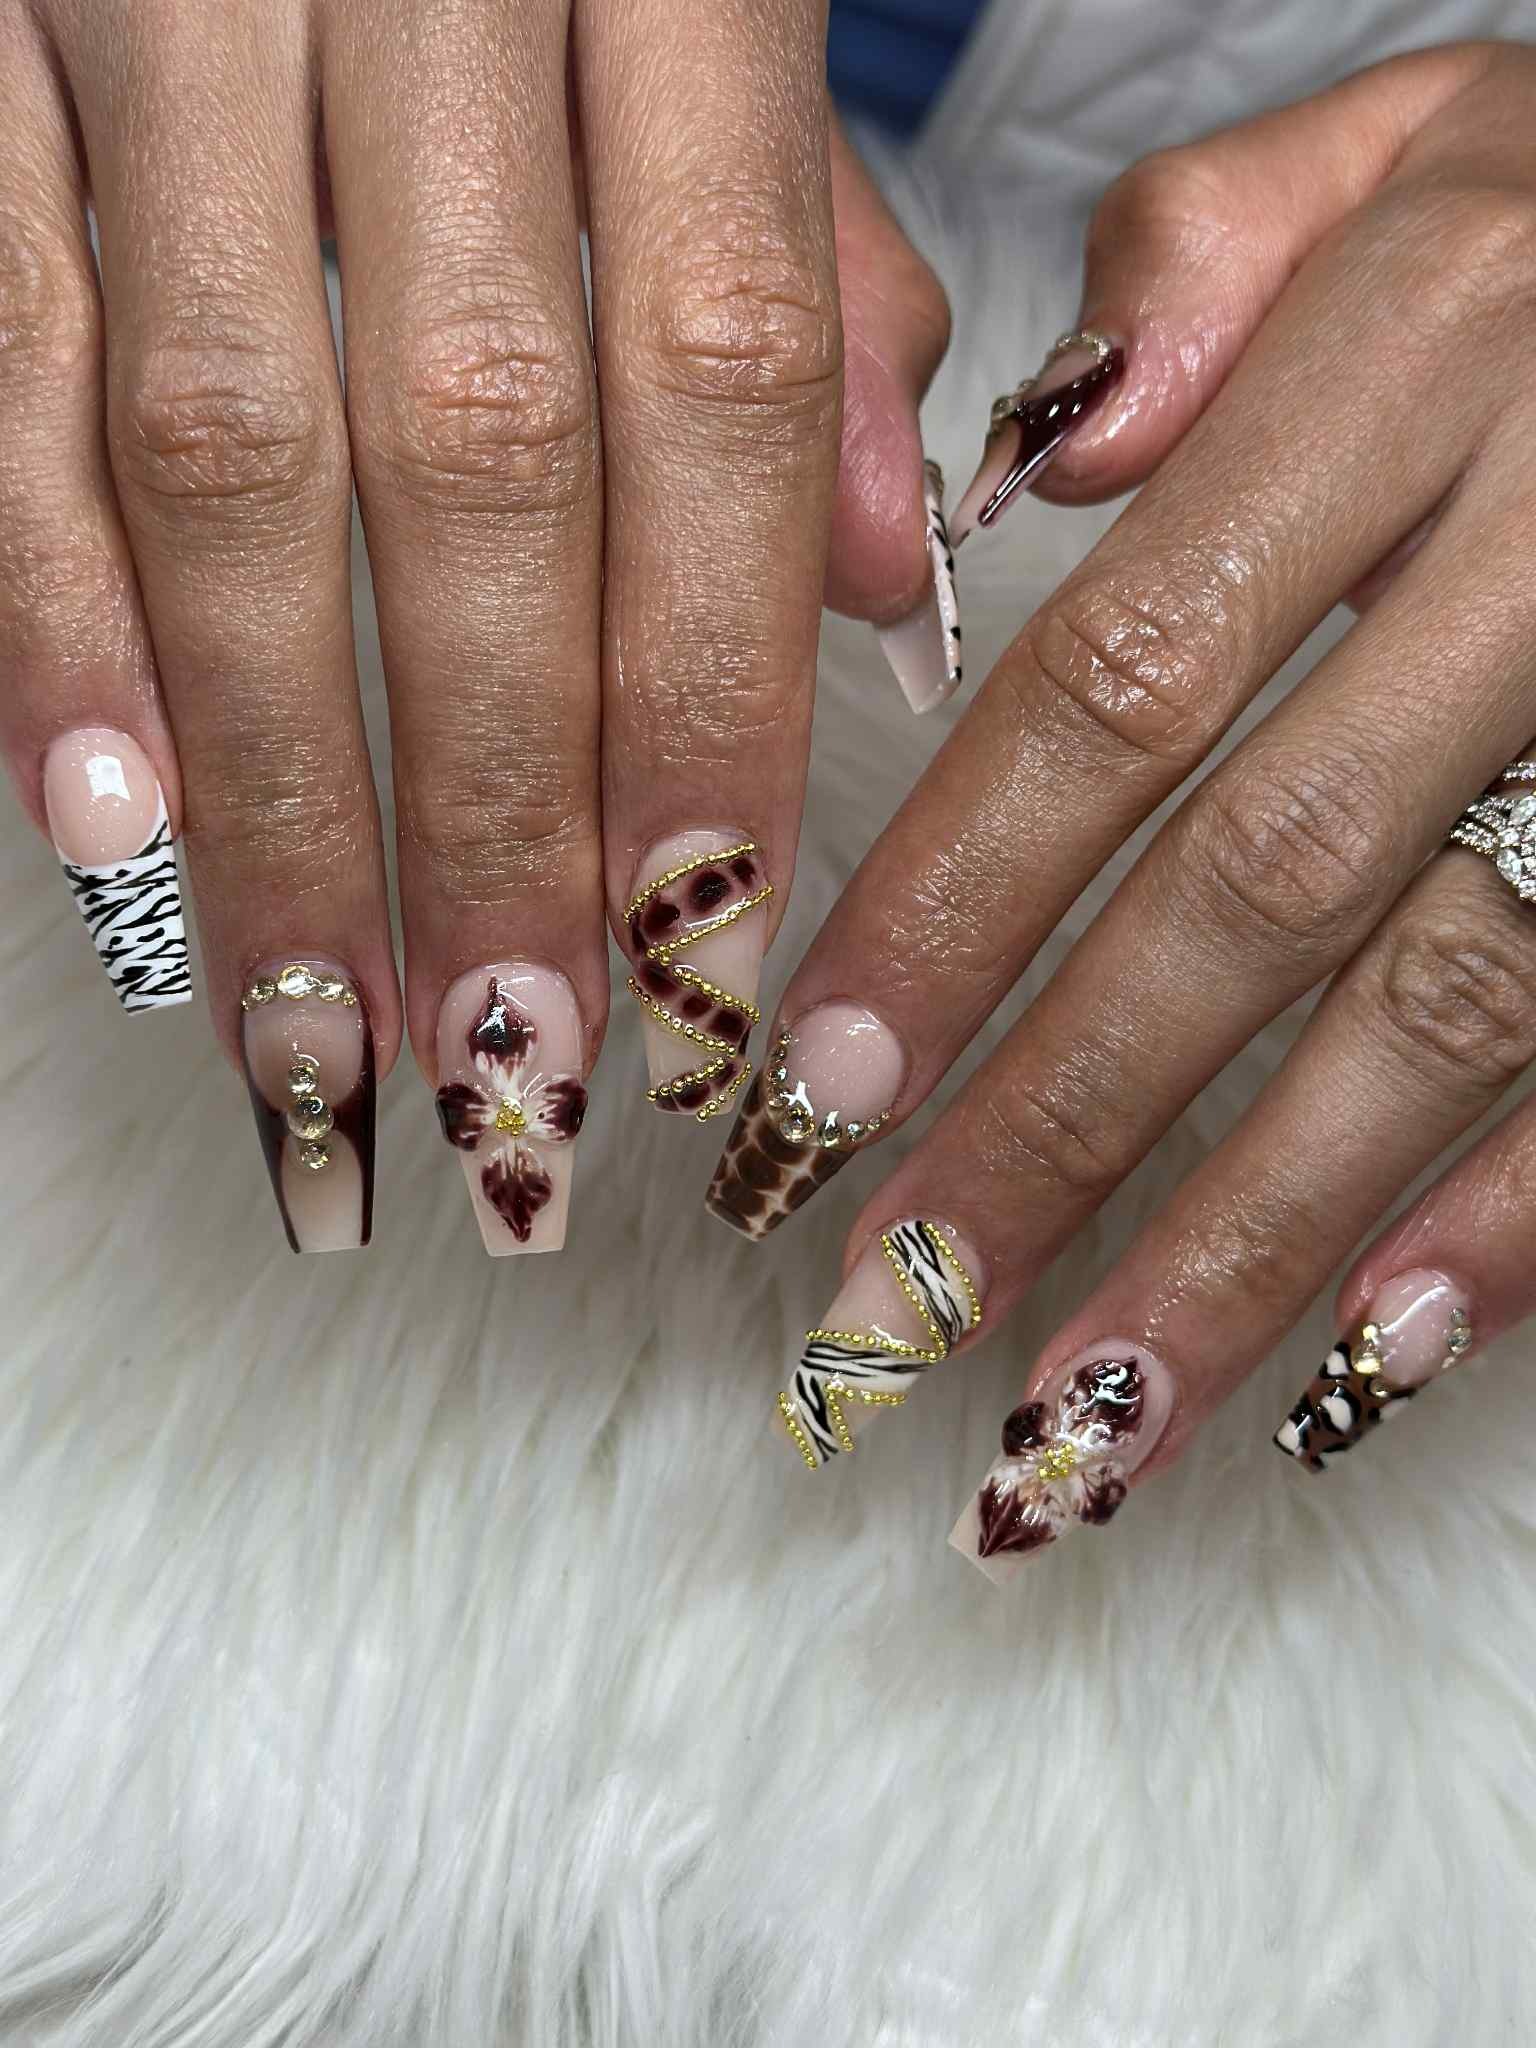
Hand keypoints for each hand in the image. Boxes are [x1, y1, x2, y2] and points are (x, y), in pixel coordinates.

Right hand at [0, 0, 948, 1254]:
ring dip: (274, 780)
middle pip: (475, 460)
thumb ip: (803, 270)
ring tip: (319, 1034)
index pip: (716, 389)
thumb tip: (893, 581)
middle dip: (495, 803)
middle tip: (517, 1077)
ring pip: (223, 446)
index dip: (712, 693)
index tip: (709, 949)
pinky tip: (100, 825)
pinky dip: (42, 604)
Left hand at [705, 42, 1535, 1566]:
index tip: (816, 1084)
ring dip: (1250, 1241)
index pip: (1123, 680)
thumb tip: (1037, 454)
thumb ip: (1204, 261)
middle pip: (1258, 890)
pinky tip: (1361, 1364)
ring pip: (1440, 1015)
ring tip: (1077, 1423)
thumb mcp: (1406, 139)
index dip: (959, 901)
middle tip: (893, 1303)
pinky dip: (1508, 1223)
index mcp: (1422, 353)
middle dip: (1062, 1121)